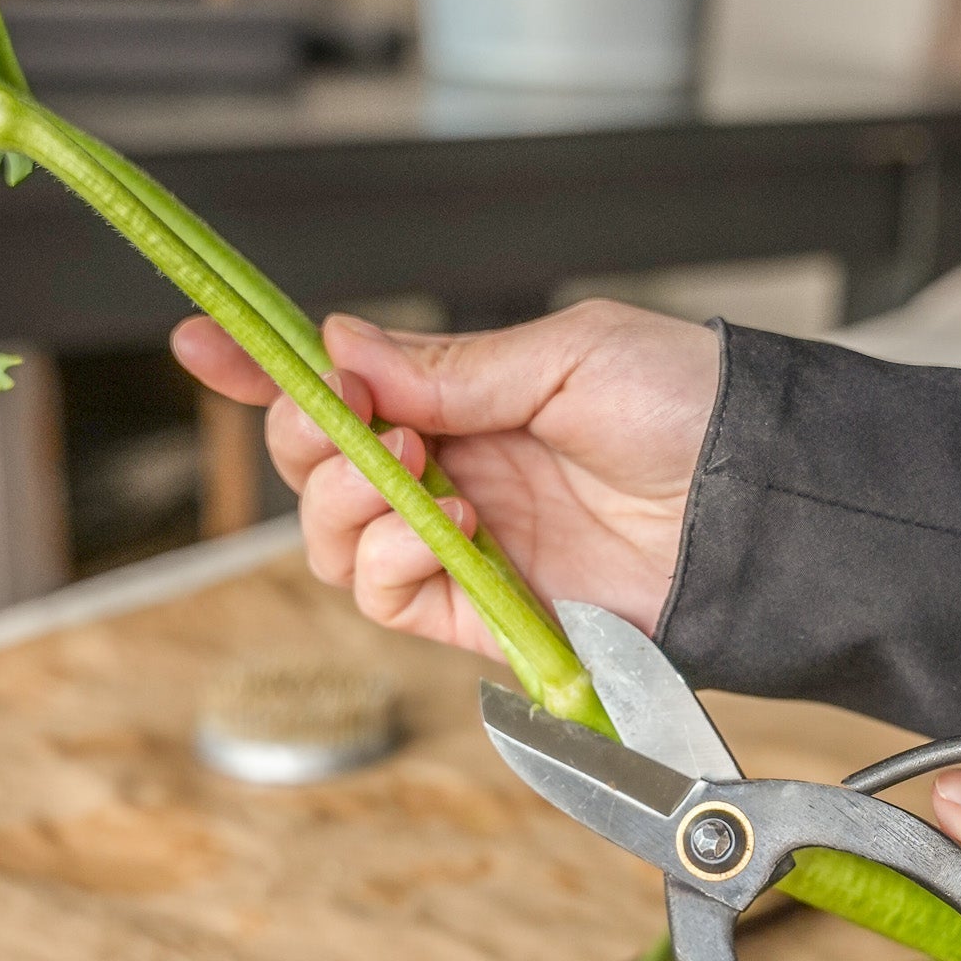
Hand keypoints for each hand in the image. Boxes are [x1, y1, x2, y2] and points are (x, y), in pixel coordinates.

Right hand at [172, 300, 720, 658]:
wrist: (759, 504)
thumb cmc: (690, 410)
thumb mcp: (565, 357)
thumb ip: (447, 368)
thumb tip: (339, 347)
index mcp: (469, 401)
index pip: (344, 390)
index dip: (264, 372)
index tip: (201, 346)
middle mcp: (453, 474)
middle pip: (317, 468)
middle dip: (307, 440)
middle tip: (357, 421)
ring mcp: (465, 547)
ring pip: (334, 539)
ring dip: (349, 502)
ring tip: (419, 476)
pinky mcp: (486, 614)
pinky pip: (387, 597)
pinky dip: (391, 562)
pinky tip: (446, 530)